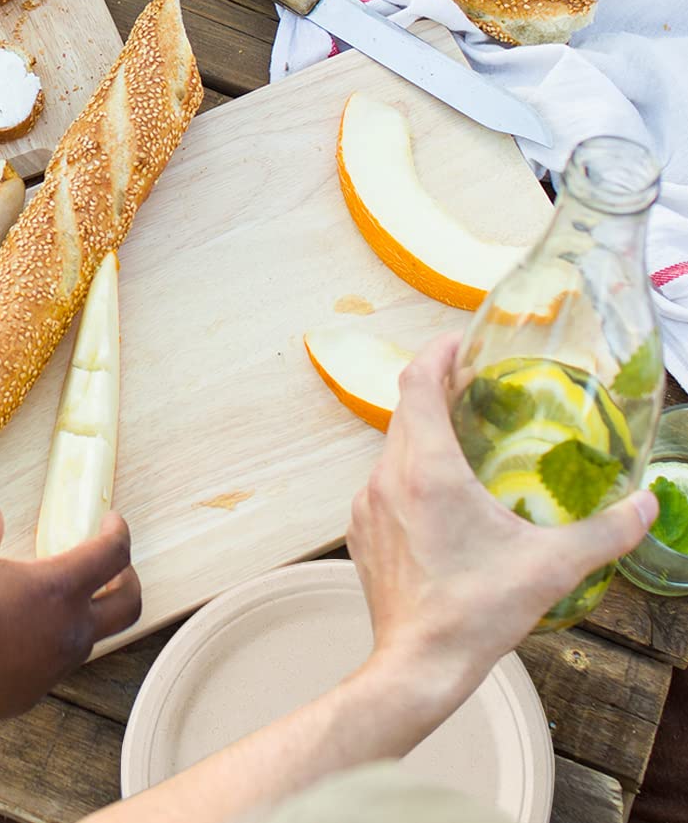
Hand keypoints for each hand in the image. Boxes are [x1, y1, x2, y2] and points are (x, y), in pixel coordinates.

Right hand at [0, 506, 139, 743]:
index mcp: (55, 589)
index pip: (112, 556)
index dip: (119, 533)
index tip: (110, 521)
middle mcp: (67, 633)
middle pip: (128, 607)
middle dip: (129, 579)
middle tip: (110, 562)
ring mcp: (52, 669)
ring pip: (94, 637)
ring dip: (90, 612)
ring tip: (57, 591)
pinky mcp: (31, 694)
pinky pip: (58, 661)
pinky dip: (55, 639)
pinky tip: (21, 627)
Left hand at [348, 335, 656, 712]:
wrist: (417, 664)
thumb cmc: (476, 612)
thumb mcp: (550, 567)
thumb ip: (604, 532)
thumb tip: (645, 506)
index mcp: (426, 469)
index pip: (418, 383)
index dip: (436, 354)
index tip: (458, 343)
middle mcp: (387, 475)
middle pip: (406, 411)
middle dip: (438, 391)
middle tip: (475, 387)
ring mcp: (367, 503)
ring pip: (393, 448)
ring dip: (424, 435)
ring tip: (464, 440)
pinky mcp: (361, 531)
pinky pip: (384, 483)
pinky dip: (409, 473)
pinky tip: (441, 497)